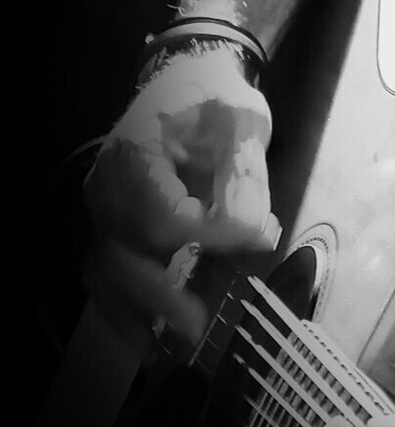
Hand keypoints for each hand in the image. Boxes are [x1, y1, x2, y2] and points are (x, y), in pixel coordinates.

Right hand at [83, 49, 281, 348]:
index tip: (257, 239)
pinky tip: (154, 341)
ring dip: (138, 316)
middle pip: (122, 257)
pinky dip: (129, 311)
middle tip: (201, 329)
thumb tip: (254, 238)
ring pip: (106, 276)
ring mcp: (104, 213)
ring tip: (171, 351)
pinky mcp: (114, 230)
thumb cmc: (213, 96)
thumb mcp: (239, 124)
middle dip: (162, 298)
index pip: (163, 217)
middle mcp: (106, 191)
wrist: (185, 75)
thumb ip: (244, 180)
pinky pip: (110, 278)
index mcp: (132, 158)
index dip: (208, 237)